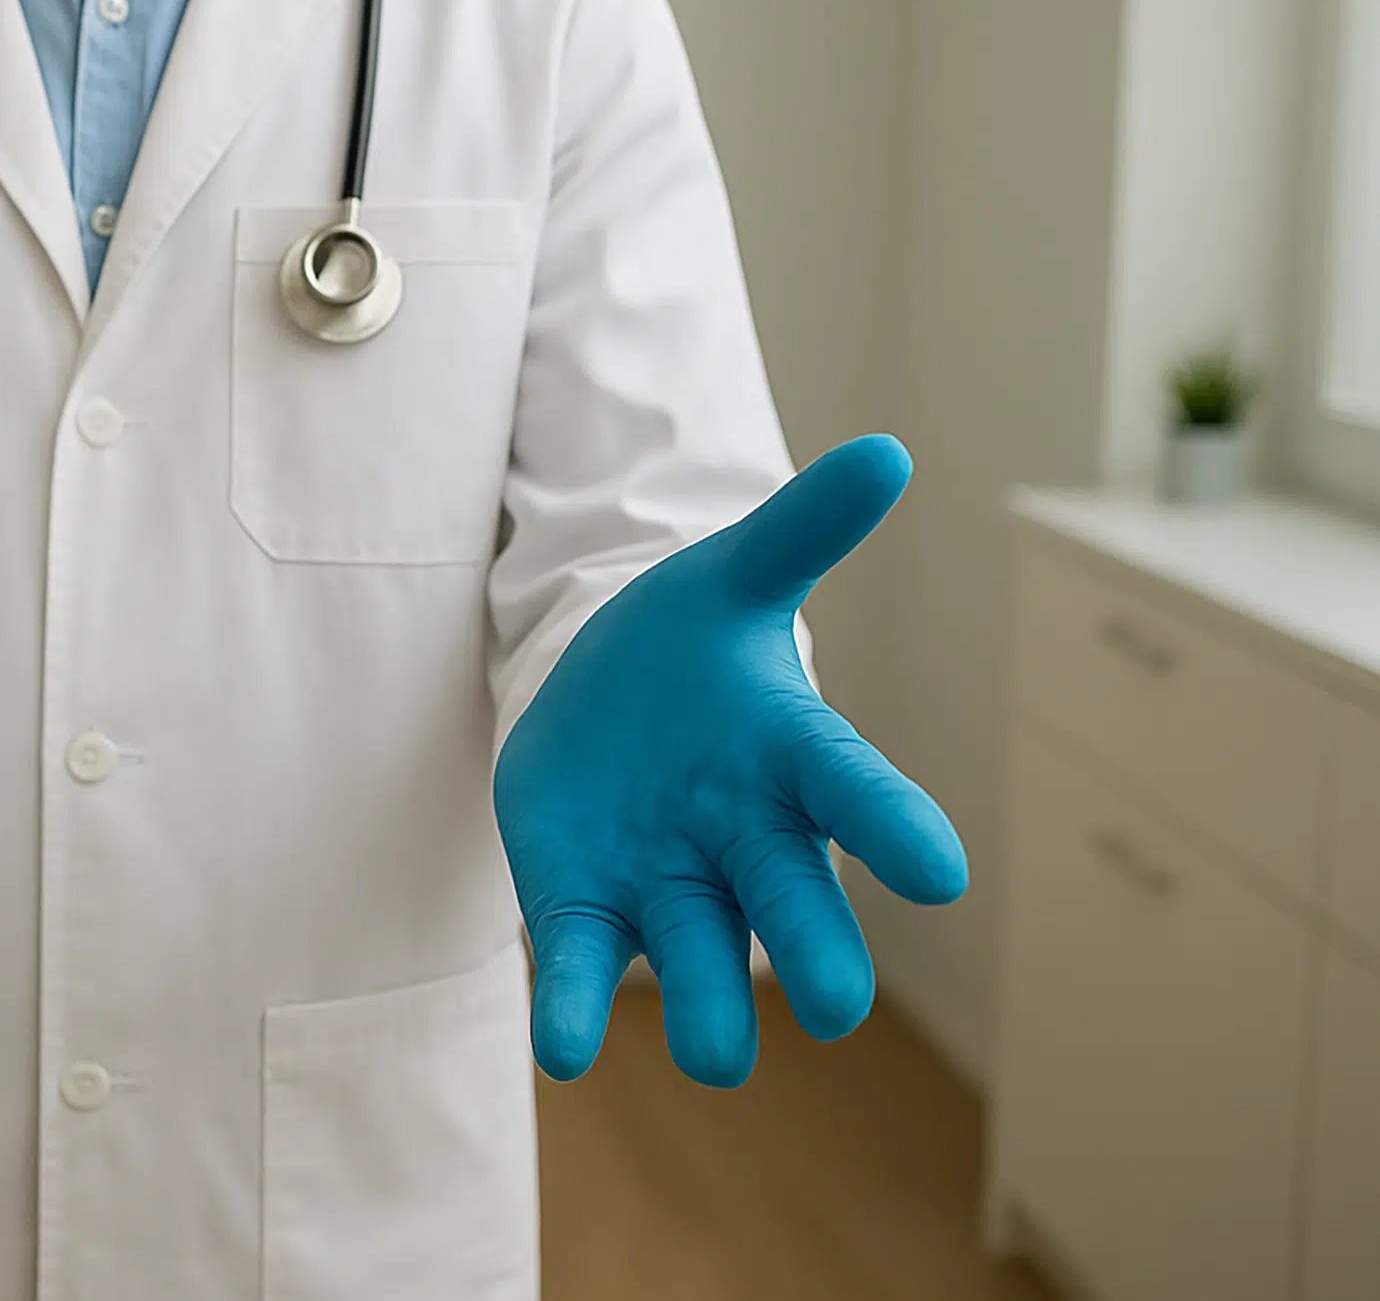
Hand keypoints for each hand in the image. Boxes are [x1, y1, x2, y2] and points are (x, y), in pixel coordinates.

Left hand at [495, 435, 965, 1087]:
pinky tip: (564, 1045)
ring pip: (702, 966)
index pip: (859, 795)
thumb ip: (801, 532)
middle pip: (795, 910)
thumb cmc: (690, 649)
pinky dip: (577, 1011)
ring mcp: (671, 890)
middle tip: (833, 1005)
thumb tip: (883, 453)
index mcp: (795, 762)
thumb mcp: (731, 580)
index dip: (896, 828)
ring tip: (714, 1053)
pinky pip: (588, 974)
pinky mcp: (589, 913)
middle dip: (816, 955)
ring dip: (707, 1009)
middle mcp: (747, 845)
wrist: (601, 699)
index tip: (941, 869)